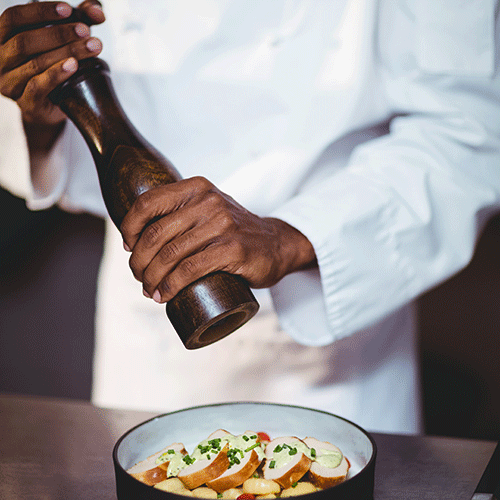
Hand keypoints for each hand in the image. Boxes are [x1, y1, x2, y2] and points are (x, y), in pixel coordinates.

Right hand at [0, 0, 104, 127]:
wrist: (53, 108)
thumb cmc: (55, 67)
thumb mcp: (64, 40)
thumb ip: (78, 21)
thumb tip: (98, 12)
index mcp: (2, 38)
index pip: (13, 17)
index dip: (40, 11)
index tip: (68, 10)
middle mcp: (1, 59)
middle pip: (25, 41)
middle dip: (59, 34)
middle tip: (86, 31)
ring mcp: (10, 82)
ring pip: (35, 63)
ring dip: (66, 53)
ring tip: (91, 47)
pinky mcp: (25, 103)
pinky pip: (38, 86)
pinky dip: (56, 74)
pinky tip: (74, 66)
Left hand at [120, 176, 316, 302]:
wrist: (277, 244)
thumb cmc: (234, 232)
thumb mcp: (208, 210)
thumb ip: (180, 213)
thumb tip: (137, 238)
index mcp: (196, 188)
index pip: (148, 203)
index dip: (130, 228)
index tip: (129, 247)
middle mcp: (208, 202)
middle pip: (156, 234)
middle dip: (139, 262)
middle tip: (139, 277)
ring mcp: (222, 225)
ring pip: (170, 254)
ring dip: (152, 278)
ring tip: (149, 291)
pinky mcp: (233, 249)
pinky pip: (190, 269)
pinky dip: (171, 286)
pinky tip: (164, 295)